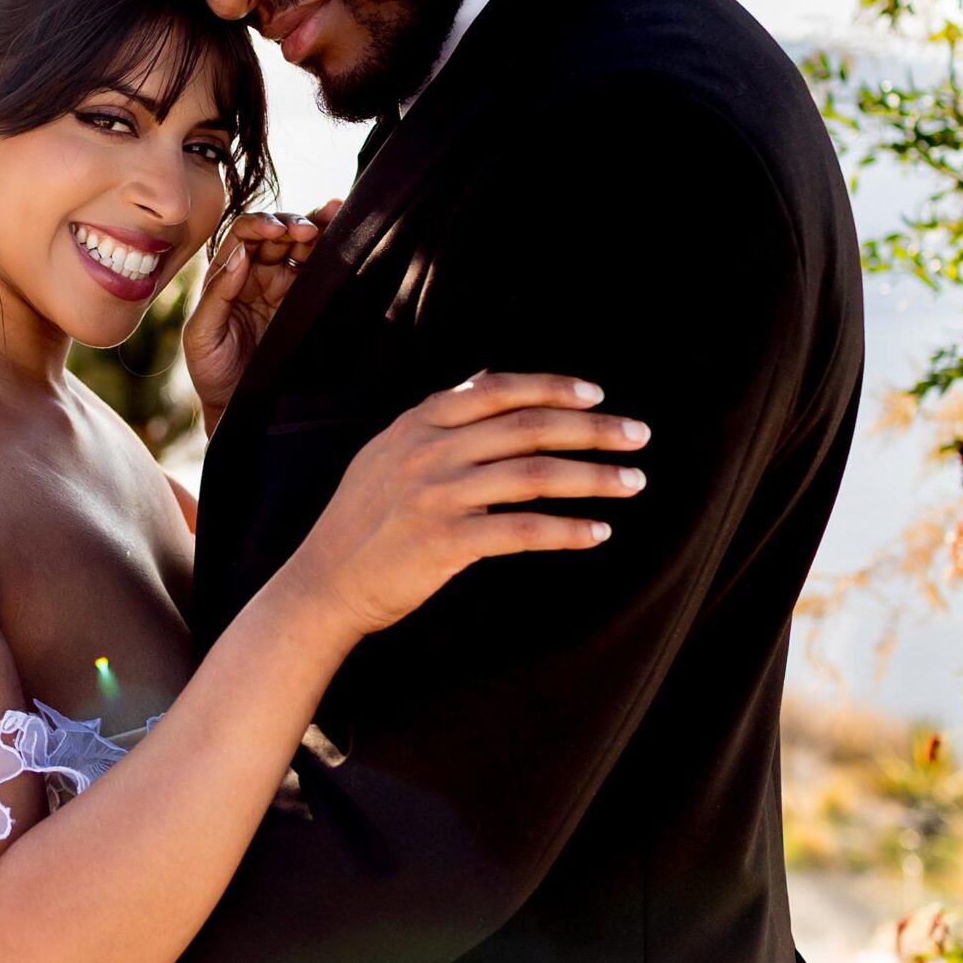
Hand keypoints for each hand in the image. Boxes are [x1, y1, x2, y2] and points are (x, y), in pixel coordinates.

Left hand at [183, 199, 342, 432]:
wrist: (239, 406)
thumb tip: (240, 255)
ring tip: (332, 216)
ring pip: (299, 245)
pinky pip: (317, 269)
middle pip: (275, 234)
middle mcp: (254, 273)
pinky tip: (341, 227)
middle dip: (291, 224)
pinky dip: (330, 246)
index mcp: (226, 275)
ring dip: (314, 228)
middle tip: (306, 231)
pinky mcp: (305, 301)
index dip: (259, 225)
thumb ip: (216, 294)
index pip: (243, 235)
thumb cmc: (212, 371)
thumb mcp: (201, 335)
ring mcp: (282, 285)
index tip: (276, 231)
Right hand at [286, 370, 649, 640]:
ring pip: (533, 476)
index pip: (496, 390)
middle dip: (592, 429)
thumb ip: (437, 419)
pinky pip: (521, 532)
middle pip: (527, 428)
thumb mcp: (389, 452)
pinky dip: (566, 531)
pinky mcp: (444, 543)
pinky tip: (597, 533)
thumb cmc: (363, 519)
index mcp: (417, 423)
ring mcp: (435, 496)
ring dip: (593, 478)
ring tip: (633, 482)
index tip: (596, 395)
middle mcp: (427, 452)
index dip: (552, 387)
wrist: (324, 582)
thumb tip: (489, 380)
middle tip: (638, 435)